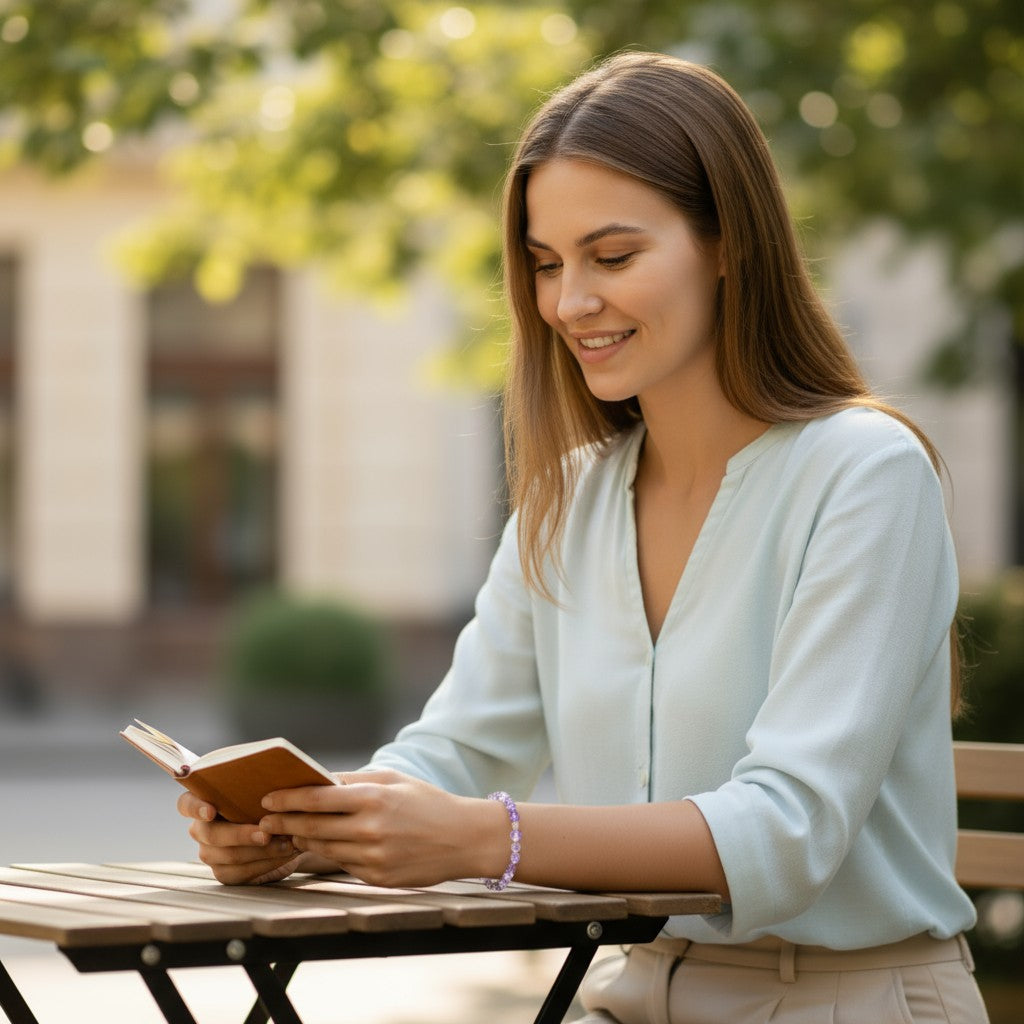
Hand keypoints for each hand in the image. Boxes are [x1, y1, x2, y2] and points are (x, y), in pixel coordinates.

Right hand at [176, 790, 314, 884]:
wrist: (285, 832)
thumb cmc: (272, 805)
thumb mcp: (266, 790)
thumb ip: (258, 785)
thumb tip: (270, 775)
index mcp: (204, 802)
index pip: (186, 803)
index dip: (195, 807)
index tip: (211, 811)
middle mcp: (201, 829)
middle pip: (212, 834)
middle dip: (241, 834)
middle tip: (266, 833)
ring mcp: (210, 853)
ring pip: (228, 855)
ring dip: (260, 851)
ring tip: (285, 843)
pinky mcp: (224, 873)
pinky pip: (239, 873)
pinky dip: (265, 864)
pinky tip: (282, 855)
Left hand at [259, 769, 501, 887]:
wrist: (464, 838)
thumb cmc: (427, 802)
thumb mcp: (394, 780)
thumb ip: (356, 780)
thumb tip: (319, 780)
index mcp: (373, 799)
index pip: (316, 799)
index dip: (287, 799)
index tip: (267, 798)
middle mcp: (370, 830)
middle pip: (312, 827)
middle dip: (284, 822)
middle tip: (264, 819)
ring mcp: (373, 858)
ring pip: (323, 849)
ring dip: (302, 839)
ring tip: (291, 831)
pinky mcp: (377, 878)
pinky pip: (343, 865)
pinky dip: (331, 853)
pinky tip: (323, 845)